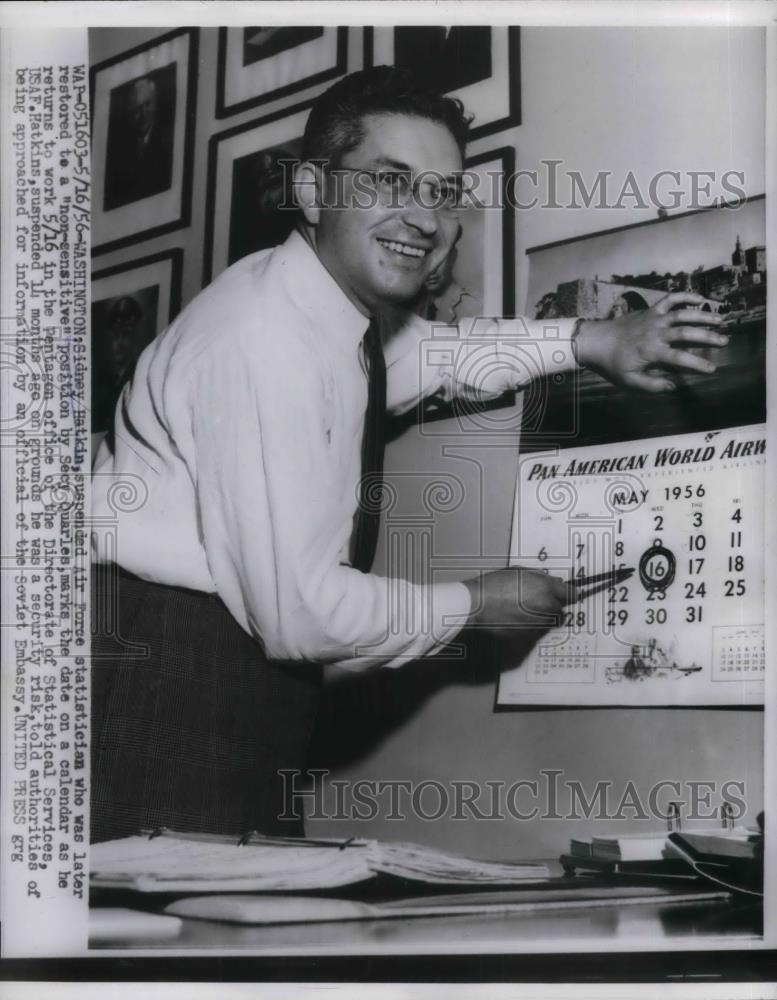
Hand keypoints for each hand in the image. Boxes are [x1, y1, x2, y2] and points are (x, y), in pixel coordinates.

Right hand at [463, 567, 568, 635]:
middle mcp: (546, 608)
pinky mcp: (528, 636)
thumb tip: (553, 582)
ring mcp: (538, 624)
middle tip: (536, 599)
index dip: (568, 593)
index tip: (567, 593)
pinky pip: (536, 630)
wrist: (476, 606)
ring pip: (549, 620)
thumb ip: (540, 577)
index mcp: (546, 589)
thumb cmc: (492, 586)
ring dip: (542, 615)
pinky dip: (530, 625)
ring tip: (522, 608)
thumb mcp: (518, 572)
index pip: (572, 594)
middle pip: (561, 608)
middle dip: (553, 604)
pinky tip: (516, 617)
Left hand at [574, 292, 728, 392]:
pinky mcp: (651, 310)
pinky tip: (701, 300)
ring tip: (720, 320)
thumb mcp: (629, 381)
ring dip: (703, 316)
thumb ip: (652, 385)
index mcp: (651, 351)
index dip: (698, 364)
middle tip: (724, 341)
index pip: (680, 359)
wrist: (595, 341)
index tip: (713, 369)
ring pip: (683, 313)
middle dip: (707, 337)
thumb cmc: (612, 364)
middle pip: (686, 333)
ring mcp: (654, 318)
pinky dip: (686, 296)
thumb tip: (674, 386)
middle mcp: (655, 332)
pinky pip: (671, 299)